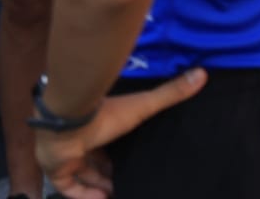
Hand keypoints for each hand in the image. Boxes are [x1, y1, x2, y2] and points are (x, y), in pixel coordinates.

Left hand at [35, 69, 207, 197]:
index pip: (110, 143)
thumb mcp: (143, 105)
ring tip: (118, 194)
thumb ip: (170, 93)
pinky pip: (70, 189)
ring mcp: (68, 157)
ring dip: (99, 187)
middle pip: (97, 162)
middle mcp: (83, 142)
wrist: (70, 121)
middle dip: (110, 174)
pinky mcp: (57, 171)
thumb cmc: (106, 114)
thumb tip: (203, 73)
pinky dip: (85, 196)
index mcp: (100, 127)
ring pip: (84, 176)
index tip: (133, 164)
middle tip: (127, 183)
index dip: (120, 155)